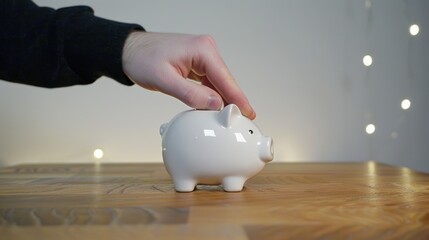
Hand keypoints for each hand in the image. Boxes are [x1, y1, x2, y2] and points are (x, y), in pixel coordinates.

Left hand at [122, 32, 255, 118]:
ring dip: (223, 99)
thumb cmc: (142, 59)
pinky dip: (212, 94)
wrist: (129, 51)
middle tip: (243, 119)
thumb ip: (191, 94)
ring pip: (218, 82)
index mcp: (202, 49)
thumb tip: (215, 104)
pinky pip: (209, 81)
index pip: (225, 78)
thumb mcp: (164, 80)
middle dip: (233, 100)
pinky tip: (215, 107)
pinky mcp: (197, 63)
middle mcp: (206, 50)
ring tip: (231, 117)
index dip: (238, 97)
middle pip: (225, 80)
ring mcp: (202, 56)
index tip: (248, 112)